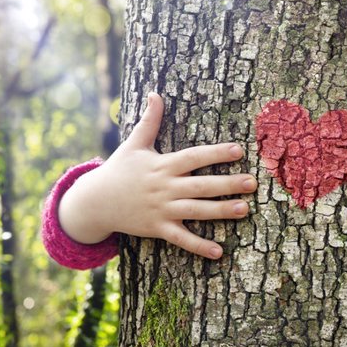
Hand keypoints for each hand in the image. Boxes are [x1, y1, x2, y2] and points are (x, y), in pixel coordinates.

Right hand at [58, 93, 255, 259]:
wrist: (94, 202)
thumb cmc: (118, 170)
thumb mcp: (133, 144)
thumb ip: (149, 121)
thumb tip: (155, 94)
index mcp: (162, 165)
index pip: (193, 157)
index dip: (215, 153)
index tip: (238, 149)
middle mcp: (164, 188)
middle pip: (201, 185)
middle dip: (227, 184)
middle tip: (252, 182)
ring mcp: (161, 210)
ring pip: (196, 211)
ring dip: (220, 211)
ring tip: (244, 209)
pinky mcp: (157, 229)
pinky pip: (181, 239)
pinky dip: (199, 246)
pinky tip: (219, 252)